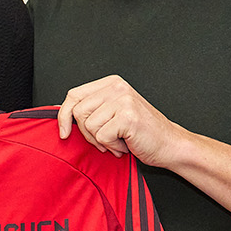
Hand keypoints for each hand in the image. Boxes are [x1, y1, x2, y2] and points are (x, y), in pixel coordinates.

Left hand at [56, 75, 184, 166]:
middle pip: (78, 112)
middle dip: (87, 133)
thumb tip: (62, 113)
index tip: (64, 132)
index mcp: (111, 83)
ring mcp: (123, 100)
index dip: (64, 115)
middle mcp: (117, 88)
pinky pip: (102, 137)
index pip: (74, 95)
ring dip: (102, 141)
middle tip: (106, 139)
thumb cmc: (141, 132)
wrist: (169, 144)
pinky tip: (126, 144)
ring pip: (89, 126)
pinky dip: (112, 146)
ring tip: (119, 140)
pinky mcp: (127, 116)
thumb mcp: (112, 114)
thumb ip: (91, 109)